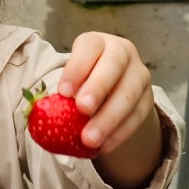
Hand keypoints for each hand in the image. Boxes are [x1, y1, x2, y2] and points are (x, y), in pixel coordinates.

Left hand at [57, 32, 161, 188]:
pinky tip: (105, 146)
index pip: (89, 48)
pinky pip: (138, 116)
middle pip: (114, 65)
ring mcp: (139, 74)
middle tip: (82, 109)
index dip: (77, 68)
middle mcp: (122, 52)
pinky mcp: (148, 99)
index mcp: (97, 42)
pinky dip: (121, 133)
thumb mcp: (72, 78)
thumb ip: (63, 91)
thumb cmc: (81, 82)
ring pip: (129, 93)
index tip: (64, 92)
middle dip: (98, 87)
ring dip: (109, 118)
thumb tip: (40, 115)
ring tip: (90, 139)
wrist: (113, 89)